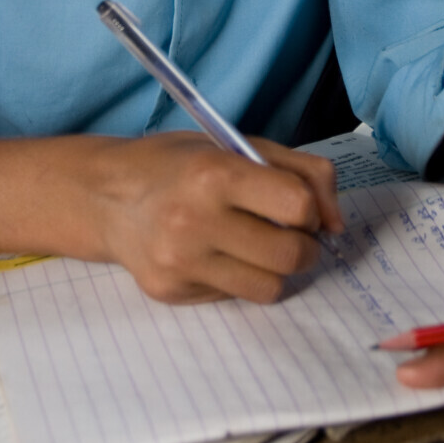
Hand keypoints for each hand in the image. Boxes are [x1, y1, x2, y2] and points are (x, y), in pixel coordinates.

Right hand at [77, 132, 342, 304]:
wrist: (106, 196)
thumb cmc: (179, 165)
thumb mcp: (236, 145)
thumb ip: (299, 171)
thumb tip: (337, 224)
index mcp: (214, 173)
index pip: (296, 204)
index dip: (310, 209)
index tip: (298, 206)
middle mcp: (195, 220)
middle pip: (290, 255)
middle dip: (303, 246)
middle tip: (286, 232)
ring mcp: (181, 263)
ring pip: (269, 288)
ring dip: (276, 269)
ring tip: (256, 246)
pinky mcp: (172, 292)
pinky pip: (234, 297)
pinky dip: (239, 278)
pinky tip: (215, 255)